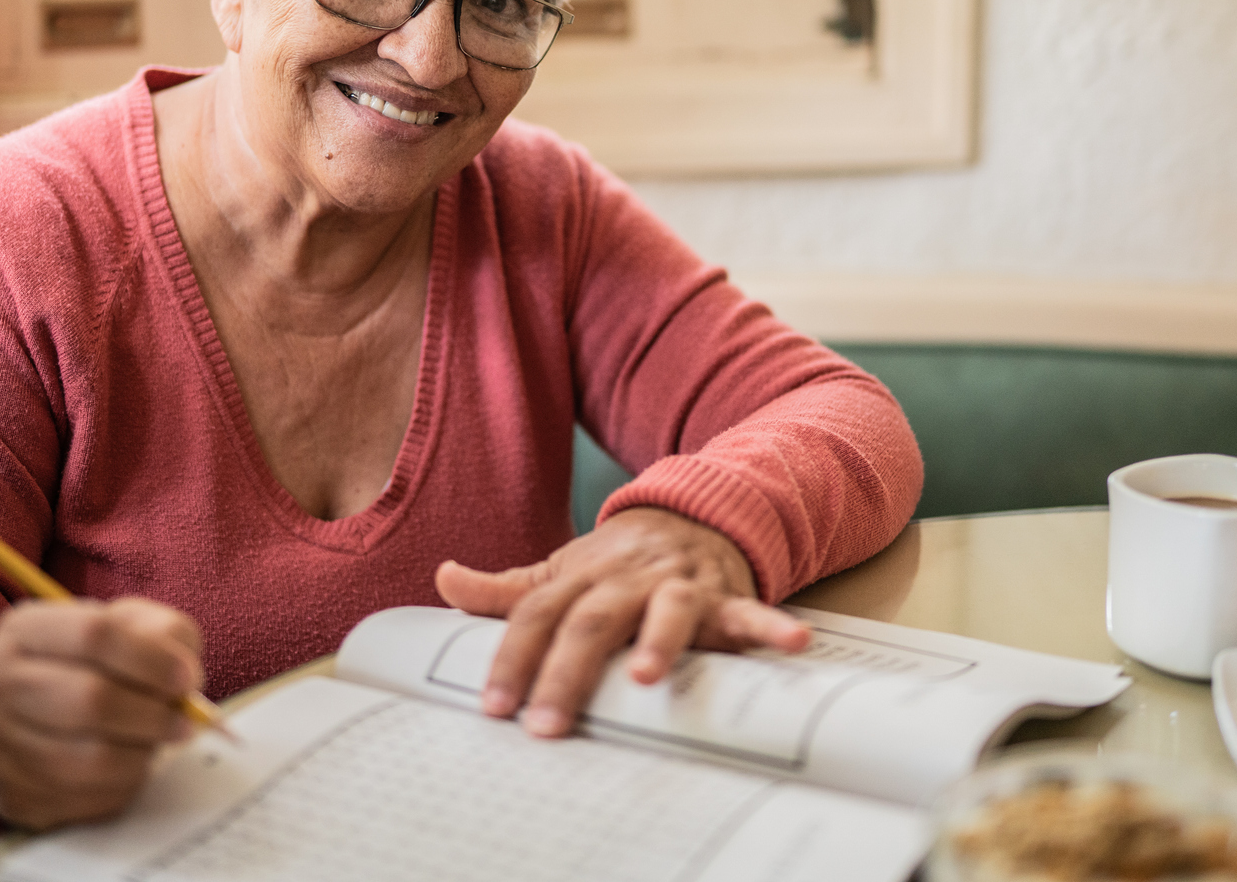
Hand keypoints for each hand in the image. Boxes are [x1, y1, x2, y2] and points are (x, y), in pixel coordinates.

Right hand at [0, 598, 203, 829]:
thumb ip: (162, 633)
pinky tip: (128, 764)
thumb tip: (185, 675)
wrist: (23, 715)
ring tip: (155, 740)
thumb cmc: (86, 663)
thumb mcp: (122, 625)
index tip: (187, 678)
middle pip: (90, 701)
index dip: (151, 658)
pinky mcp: (14, 797)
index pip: (93, 634)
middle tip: (184, 721)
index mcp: (24, 631)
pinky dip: (124, 784)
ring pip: (92, 761)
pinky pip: (89, 800)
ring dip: (142, 753)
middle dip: (152, 714)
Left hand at [434, 507, 810, 737]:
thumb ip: (506, 587)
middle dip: (567, 672)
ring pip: (665, 610)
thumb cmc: (620, 562)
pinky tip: (792, 643)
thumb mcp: (561, 569)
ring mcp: (678, 585)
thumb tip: (443, 580)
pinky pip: (750, 612)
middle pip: (591, 621)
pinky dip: (772, 626)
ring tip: (645, 679)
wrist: (694, 513)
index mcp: (582, 575)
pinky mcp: (725, 598)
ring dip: (658, 641)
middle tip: (545, 724)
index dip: (513, 656)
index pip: (539, 613)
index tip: (493, 705)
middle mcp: (627, 578)